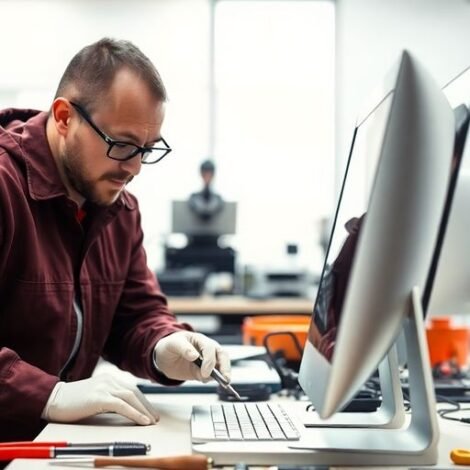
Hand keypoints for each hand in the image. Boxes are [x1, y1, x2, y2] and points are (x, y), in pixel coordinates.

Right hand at [42, 374, 158, 424]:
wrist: (53, 399)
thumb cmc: (72, 402)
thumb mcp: (94, 397)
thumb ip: (108, 399)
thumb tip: (124, 410)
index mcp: (109, 378)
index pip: (132, 389)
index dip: (143, 401)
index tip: (150, 412)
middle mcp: (110, 380)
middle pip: (135, 393)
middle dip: (146, 406)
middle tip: (155, 418)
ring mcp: (105, 387)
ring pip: (131, 398)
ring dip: (144, 411)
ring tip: (151, 422)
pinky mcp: (100, 397)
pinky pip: (122, 405)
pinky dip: (135, 413)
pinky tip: (142, 421)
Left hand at [153, 331, 230, 381]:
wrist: (164, 356)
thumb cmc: (170, 345)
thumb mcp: (173, 344)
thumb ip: (184, 348)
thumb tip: (194, 356)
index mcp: (200, 340)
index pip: (210, 348)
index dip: (209, 360)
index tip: (205, 372)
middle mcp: (207, 350)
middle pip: (222, 355)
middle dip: (225, 367)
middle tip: (224, 378)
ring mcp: (207, 361)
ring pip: (221, 366)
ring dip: (222, 374)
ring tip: (221, 383)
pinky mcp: (203, 372)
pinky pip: (212, 376)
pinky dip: (212, 379)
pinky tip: (205, 381)